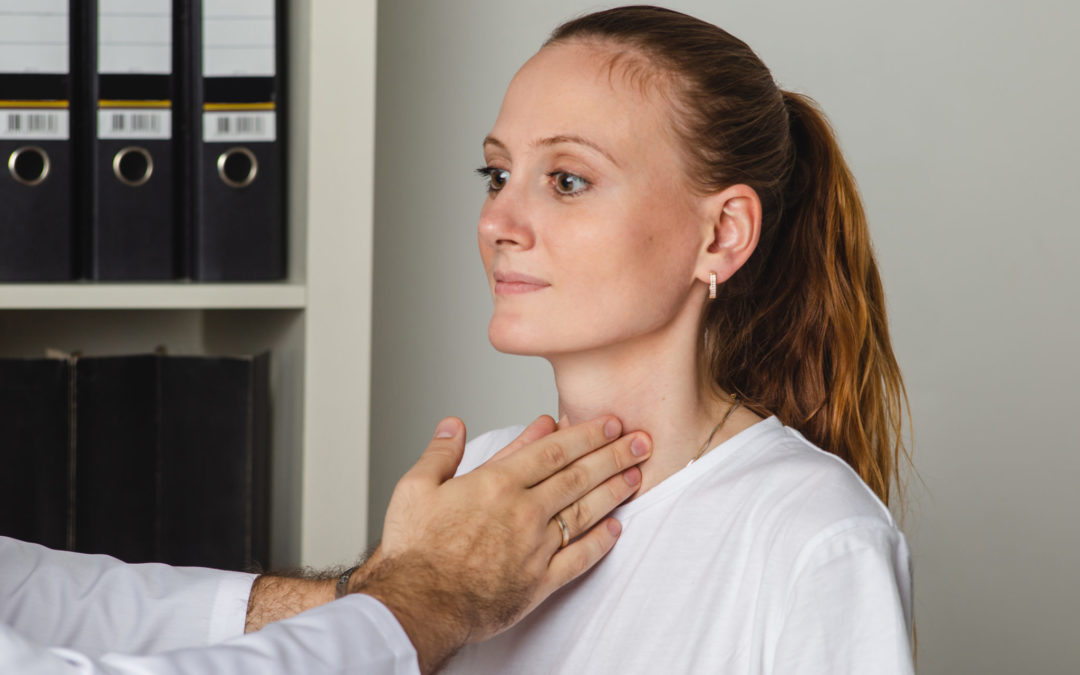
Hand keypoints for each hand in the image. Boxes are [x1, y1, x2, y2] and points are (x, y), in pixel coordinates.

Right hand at [354, 415, 650, 672]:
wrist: (418, 604)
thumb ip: (441, 452)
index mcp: (497, 483)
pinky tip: (616, 529)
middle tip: (641, 441)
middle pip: (579, 476)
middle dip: (614, 455)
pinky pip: (579, 559)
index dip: (586, 434)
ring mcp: (535, 547)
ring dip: (614, 491)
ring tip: (637, 476)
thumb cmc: (415, 550)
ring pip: (585, 512)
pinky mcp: (538, 581)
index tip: (610, 423)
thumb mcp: (415, 487)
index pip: (553, 450)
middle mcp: (523, 511)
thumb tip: (454, 425)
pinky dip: (600, 543)